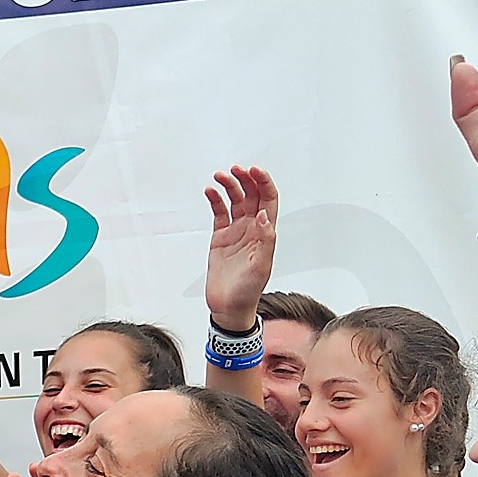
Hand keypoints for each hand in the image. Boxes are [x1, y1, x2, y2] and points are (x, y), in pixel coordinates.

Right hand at [203, 165, 276, 332]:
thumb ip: (265, 239)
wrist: (229, 307)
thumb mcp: (261, 266)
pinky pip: (218, 213)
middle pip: (251, 195)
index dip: (263, 183)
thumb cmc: (248, 291)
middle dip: (245, 179)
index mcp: (265, 232)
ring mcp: (235, 232)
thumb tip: (263, 215)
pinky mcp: (220, 238)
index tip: (253, 171)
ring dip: (229, 186)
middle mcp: (251, 228)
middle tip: (235, 170)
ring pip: (234, 201)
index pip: (267, 200)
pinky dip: (214, 200)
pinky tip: (210, 191)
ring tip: (219, 177)